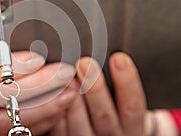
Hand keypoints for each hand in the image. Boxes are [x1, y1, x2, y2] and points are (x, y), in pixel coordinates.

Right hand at [0, 38, 76, 135]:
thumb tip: (31, 45)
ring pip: (19, 117)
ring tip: (71, 91)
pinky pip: (18, 131)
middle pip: (12, 94)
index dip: (22, 63)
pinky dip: (42, 120)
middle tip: (67, 72)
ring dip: (50, 104)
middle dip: (45, 82)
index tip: (43, 57)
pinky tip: (57, 108)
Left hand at [49, 52, 178, 135]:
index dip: (127, 81)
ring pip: (78, 123)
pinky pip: (59, 130)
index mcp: (130, 124)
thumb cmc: (114, 109)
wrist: (108, 135)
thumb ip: (116, 84)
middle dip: (94, 88)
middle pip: (104, 115)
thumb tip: (104, 55)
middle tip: (85, 62)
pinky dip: (54, 111)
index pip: (132, 105)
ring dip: (71, 99)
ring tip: (64, 76)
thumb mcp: (122, 100)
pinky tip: (50, 92)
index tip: (118, 57)